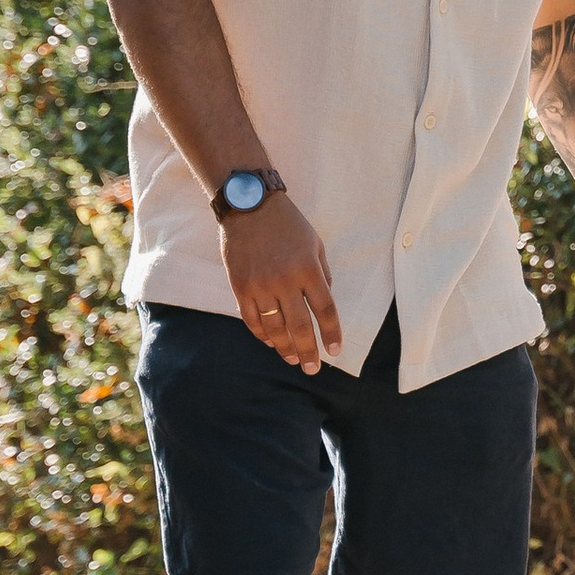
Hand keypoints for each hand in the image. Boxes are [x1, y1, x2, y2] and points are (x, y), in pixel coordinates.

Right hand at [223, 192, 341, 373]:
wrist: (248, 205)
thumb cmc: (287, 223)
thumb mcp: (315, 243)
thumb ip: (323, 274)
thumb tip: (325, 302)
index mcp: (308, 270)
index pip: (325, 310)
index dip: (331, 334)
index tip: (334, 351)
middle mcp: (285, 281)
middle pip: (300, 327)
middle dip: (309, 352)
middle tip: (313, 369)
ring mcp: (260, 285)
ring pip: (274, 328)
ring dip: (285, 348)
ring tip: (294, 359)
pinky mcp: (239, 286)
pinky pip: (251, 319)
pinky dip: (262, 334)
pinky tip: (271, 342)